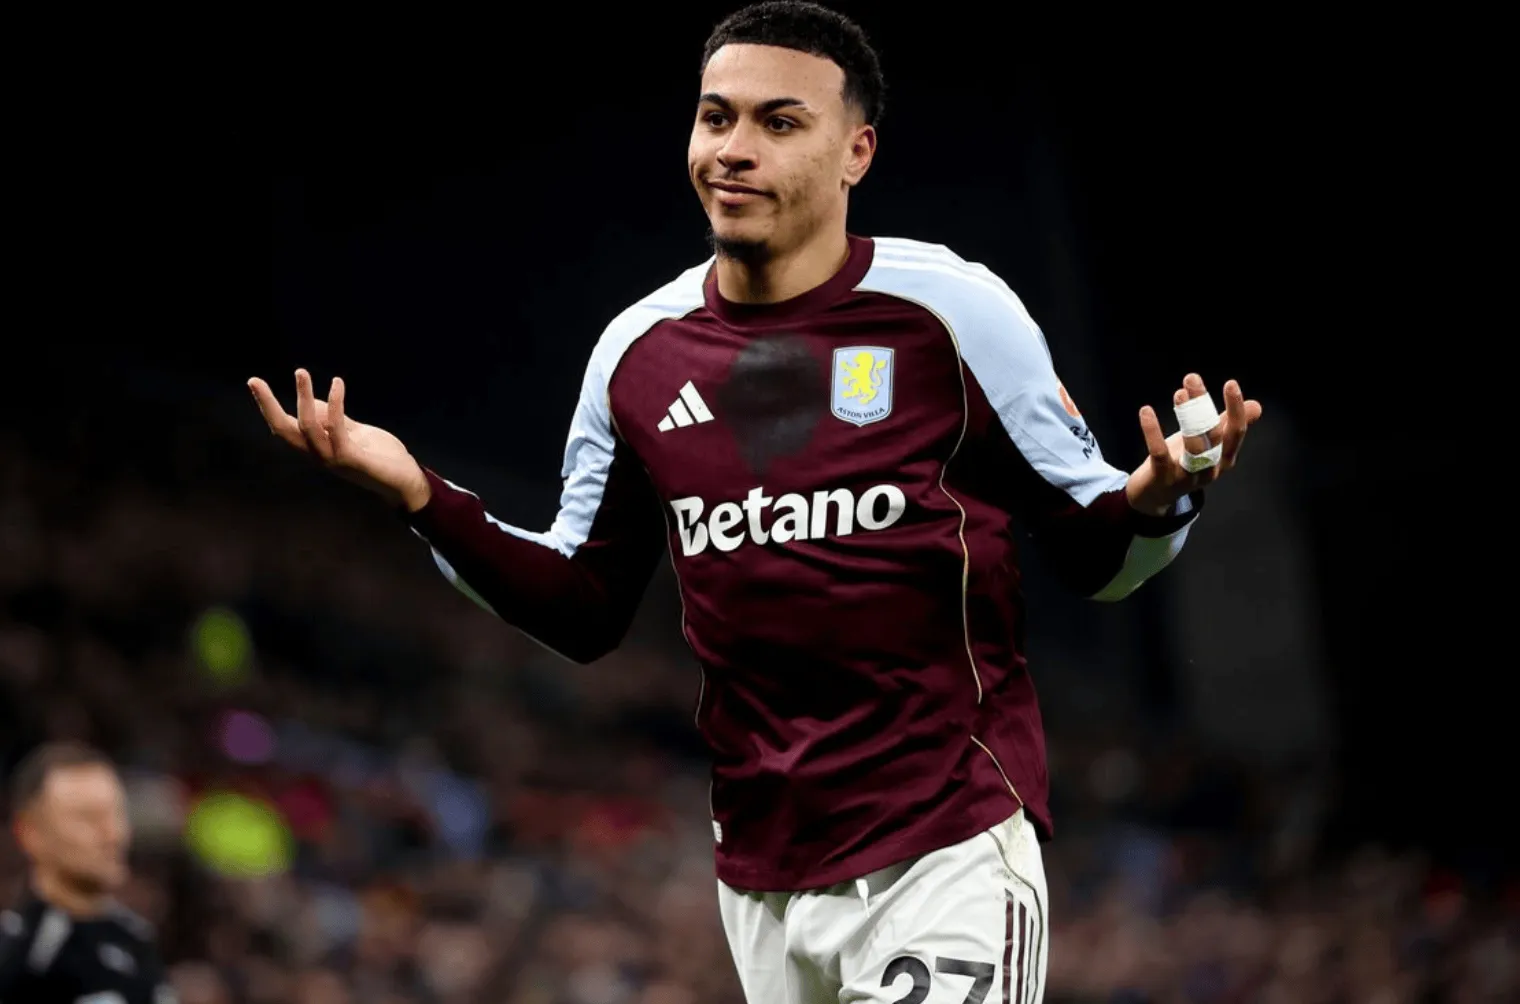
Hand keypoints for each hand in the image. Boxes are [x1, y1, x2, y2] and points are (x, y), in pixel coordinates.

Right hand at [248, 369, 431, 511]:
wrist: (406, 480)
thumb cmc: (380, 456)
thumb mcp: (354, 432)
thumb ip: (334, 419)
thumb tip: (313, 402)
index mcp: (316, 448)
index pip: (284, 427)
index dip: (268, 407)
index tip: (254, 382)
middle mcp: (318, 455)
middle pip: (283, 431)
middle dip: (267, 406)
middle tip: (254, 380)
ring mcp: (333, 459)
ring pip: (307, 428)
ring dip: (303, 398)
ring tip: (301, 373)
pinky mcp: (351, 459)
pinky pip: (337, 429)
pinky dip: (335, 404)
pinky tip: (337, 383)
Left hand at [1126, 373, 1261, 516]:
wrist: (1155, 495)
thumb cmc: (1184, 463)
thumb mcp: (1209, 443)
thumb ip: (1227, 424)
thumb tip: (1256, 405)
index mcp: (1224, 458)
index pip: (1236, 432)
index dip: (1236, 409)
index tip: (1231, 384)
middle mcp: (1211, 469)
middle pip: (1214, 435)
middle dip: (1204, 405)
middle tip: (1192, 378)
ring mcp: (1187, 475)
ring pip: (1193, 446)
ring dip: (1186, 417)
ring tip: (1179, 393)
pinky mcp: (1163, 477)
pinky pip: (1159, 453)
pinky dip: (1153, 431)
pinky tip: (1146, 411)